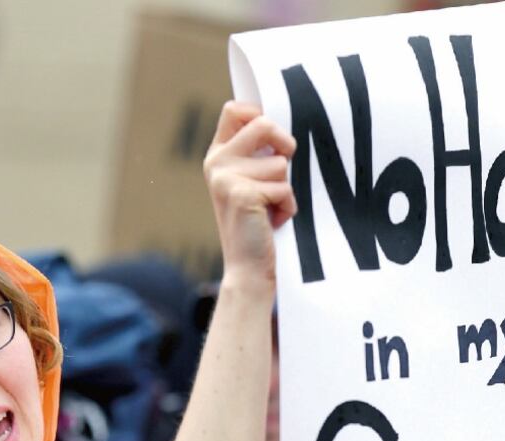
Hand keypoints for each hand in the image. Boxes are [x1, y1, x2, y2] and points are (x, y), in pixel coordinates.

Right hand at [204, 102, 296, 289]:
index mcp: (217, 155)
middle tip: (279, 175)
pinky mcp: (242, 194)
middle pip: (264, 124)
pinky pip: (284, 187)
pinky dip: (287, 206)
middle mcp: (216, 163)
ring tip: (269, 208)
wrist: (247, 268)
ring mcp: (226, 178)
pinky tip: (271, 221)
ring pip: (280, 162)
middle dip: (284, 147)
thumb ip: (256, 152)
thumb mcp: (252, 181)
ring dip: (285, 188)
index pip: (235, 109)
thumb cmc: (257, 224)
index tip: (271, 140)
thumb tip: (276, 121)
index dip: (259, 115)